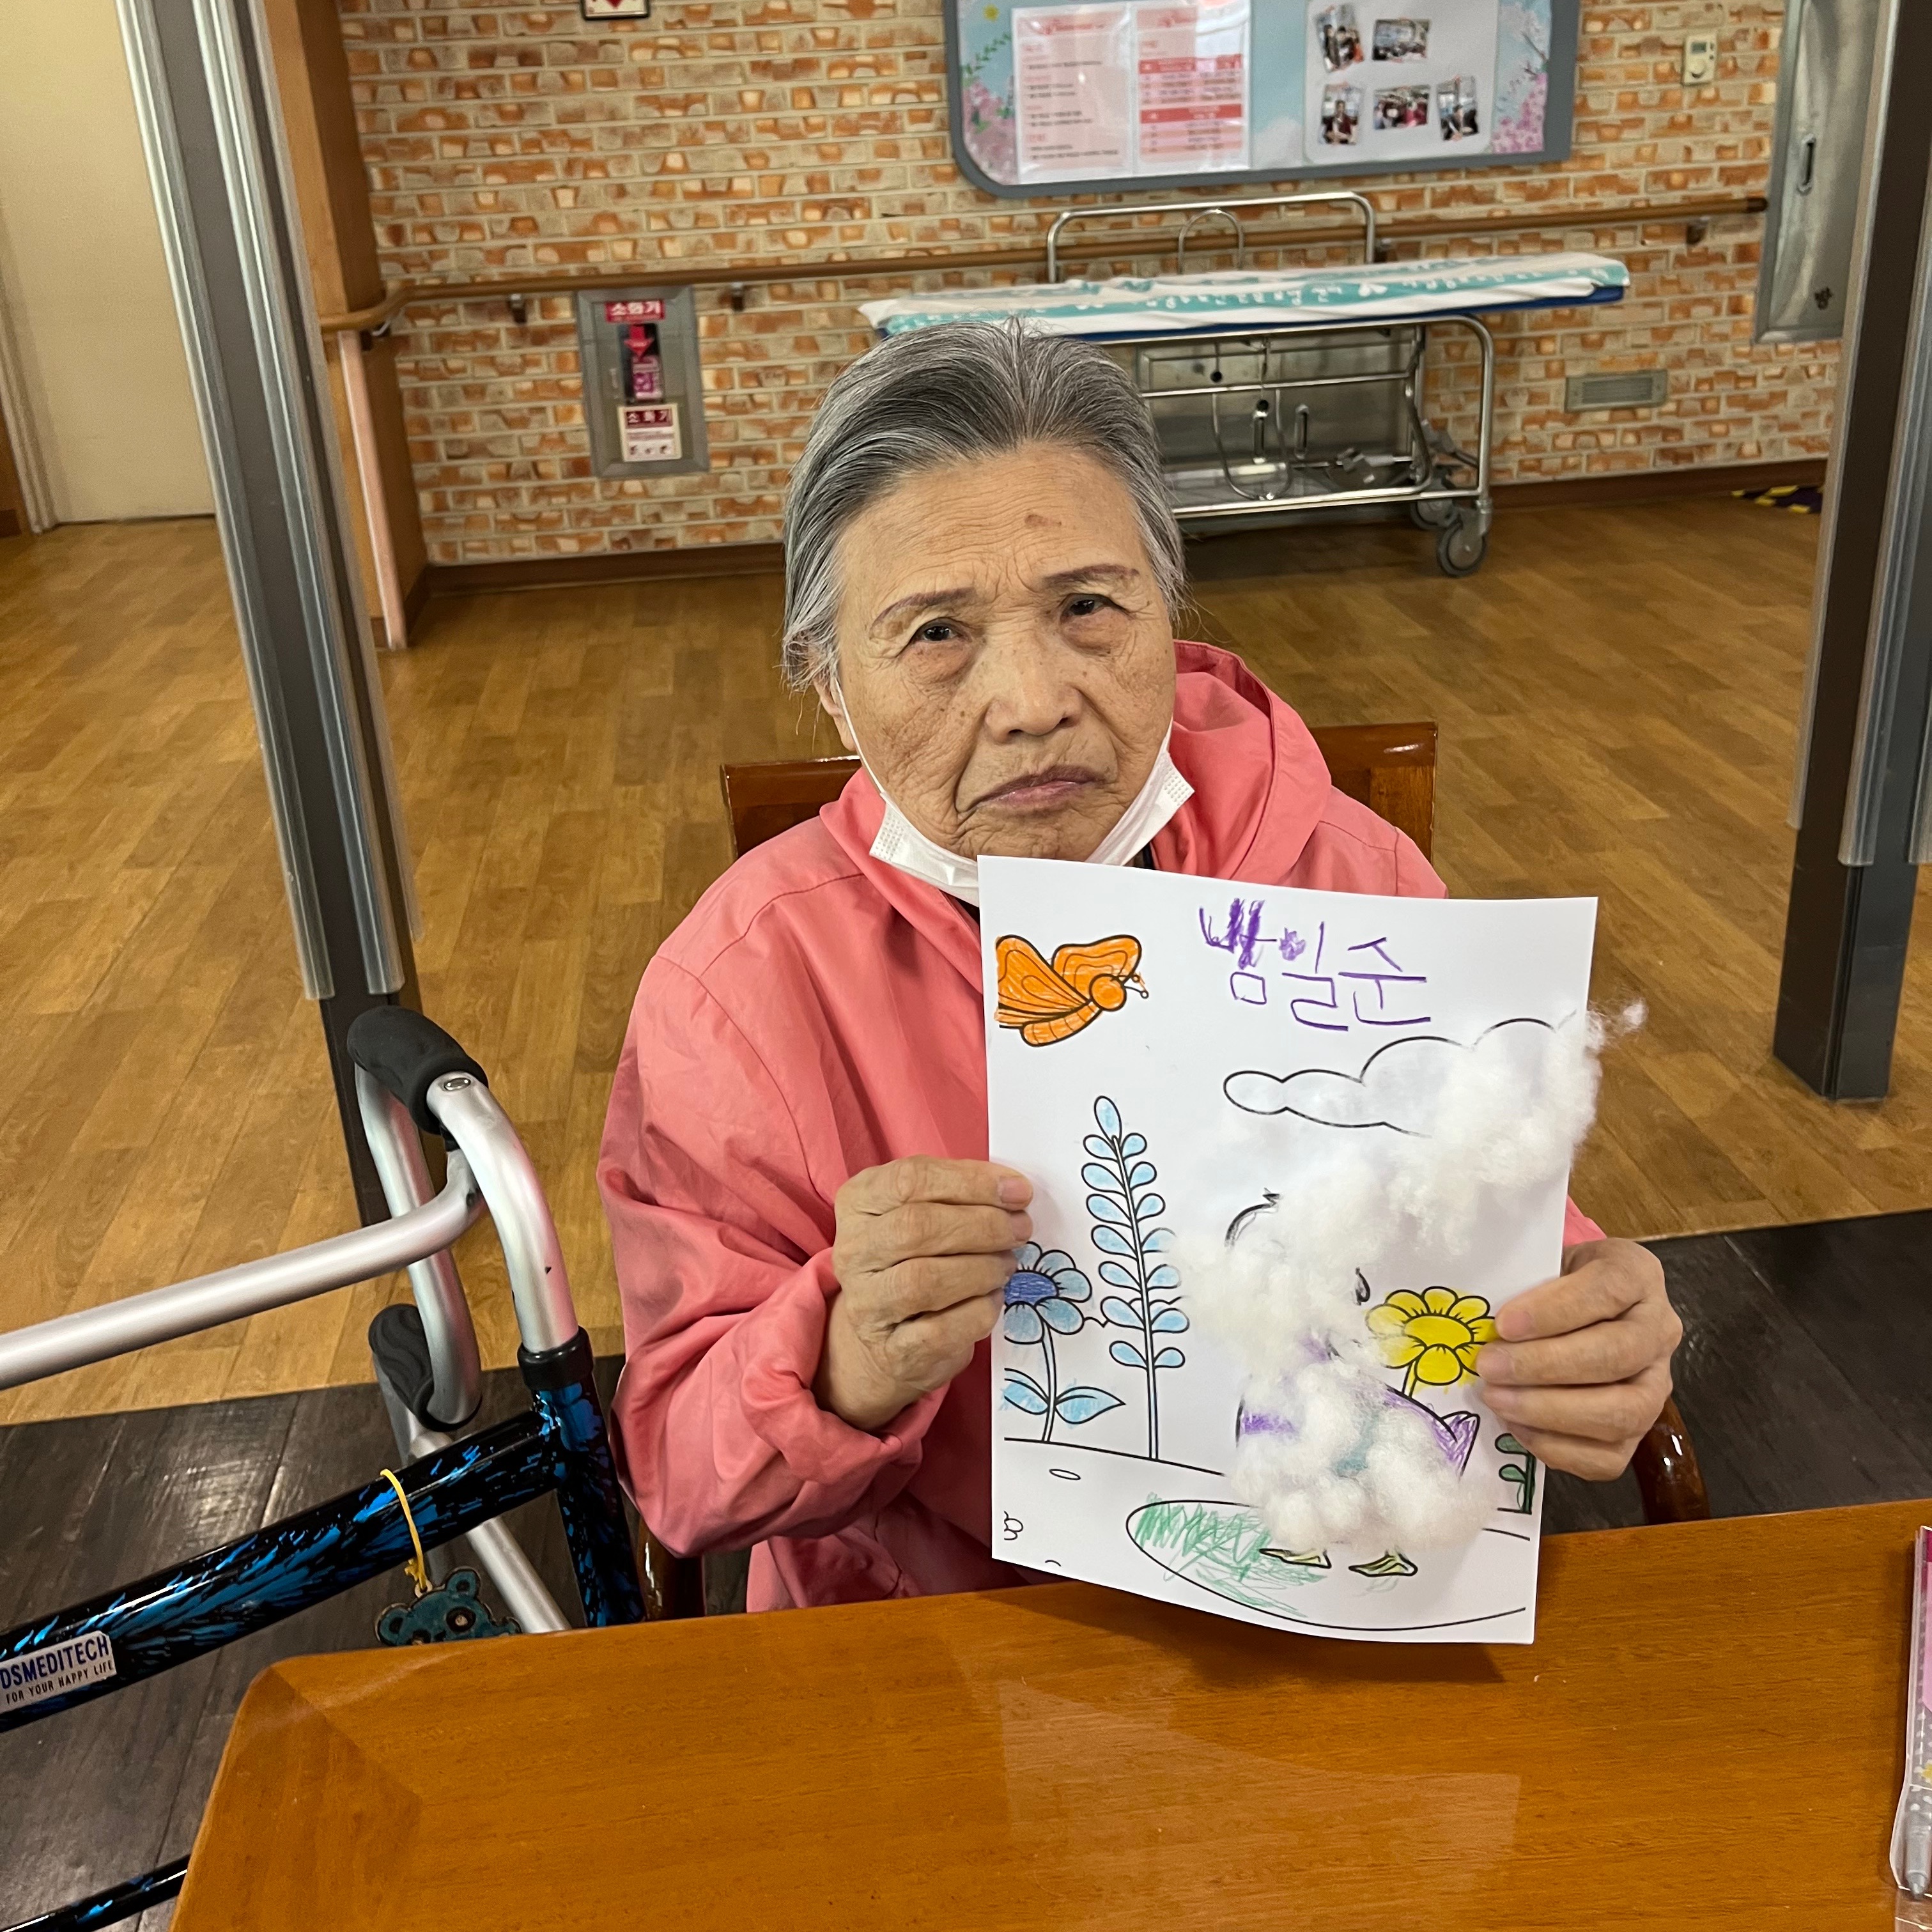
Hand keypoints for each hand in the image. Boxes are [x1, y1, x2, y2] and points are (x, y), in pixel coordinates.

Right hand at [816, 1157, 1032, 1431]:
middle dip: (983, 1226)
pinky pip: (939, 1330)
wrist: (885, 1339)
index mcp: (860, 1202)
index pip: (910, 1180)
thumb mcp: (926, 1211)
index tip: (1019, 1191)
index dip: (971, 1182)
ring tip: (1007, 1264)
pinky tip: (993, 1298)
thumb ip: (961, 1193)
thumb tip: (1014, 1190)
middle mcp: (853, 1251)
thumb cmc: (915, 1260)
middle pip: (917, 1227)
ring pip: (924, 1279)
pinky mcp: (892, 1350)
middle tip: (1021, 1230)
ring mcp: (867, 1303)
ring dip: (982, 1269)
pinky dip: (978, 1311)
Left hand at [1476, 1238, 1681, 1481]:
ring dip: (1550, 1412)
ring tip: (1497, 1399)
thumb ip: (1523, 1281)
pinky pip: (1610, 1456)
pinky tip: (1516, 1426)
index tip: (1504, 1324)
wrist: (1583, 1307)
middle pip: (1616, 1356)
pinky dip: (1558, 1448)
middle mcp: (1659, 1331)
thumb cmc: (1556, 1281)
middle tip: (1490, 1367)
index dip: (1555, 1311)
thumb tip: (1482, 1322)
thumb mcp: (1544, 1259)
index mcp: (1637, 1276)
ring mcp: (1657, 1385)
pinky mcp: (1641, 1431)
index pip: (1608, 1291)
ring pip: (1623, 1412)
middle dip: (1545, 1366)